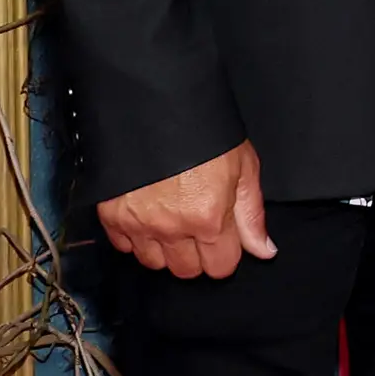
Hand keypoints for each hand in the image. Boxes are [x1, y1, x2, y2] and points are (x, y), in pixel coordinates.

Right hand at [96, 141, 273, 280]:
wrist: (157, 105)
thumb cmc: (205, 132)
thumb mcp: (244, 167)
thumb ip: (252, 215)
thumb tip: (264, 250)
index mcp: (209, 218)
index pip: (220, 268)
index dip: (225, 254)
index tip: (224, 239)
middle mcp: (172, 228)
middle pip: (187, 270)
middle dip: (197, 254)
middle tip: (199, 226)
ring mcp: (138, 223)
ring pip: (154, 263)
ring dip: (165, 248)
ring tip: (173, 218)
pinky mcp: (110, 215)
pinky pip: (124, 246)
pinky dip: (135, 237)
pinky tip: (148, 214)